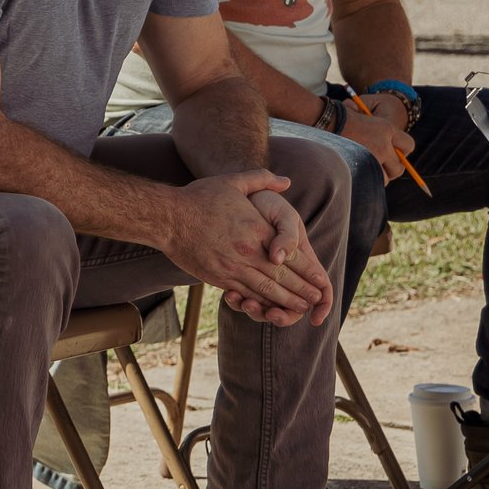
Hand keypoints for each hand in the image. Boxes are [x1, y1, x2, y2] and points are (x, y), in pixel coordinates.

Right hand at [160, 171, 329, 326]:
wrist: (168, 217)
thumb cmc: (199, 198)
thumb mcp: (233, 181)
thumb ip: (262, 179)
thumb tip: (286, 181)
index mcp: (257, 230)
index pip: (291, 255)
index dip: (308, 270)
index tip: (320, 280)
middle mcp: (249, 252)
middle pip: (282, 276)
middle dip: (302, 290)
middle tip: (317, 301)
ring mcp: (233, 267)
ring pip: (266, 289)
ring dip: (285, 301)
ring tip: (300, 309)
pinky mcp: (218, 277)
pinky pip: (244, 292)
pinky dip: (260, 301)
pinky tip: (269, 307)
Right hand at [340, 108, 414, 182]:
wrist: (324, 119)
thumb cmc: (341, 117)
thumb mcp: (365, 118)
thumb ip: (378, 134)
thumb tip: (389, 151)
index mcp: (387, 128)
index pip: (408, 145)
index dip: (401, 152)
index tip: (392, 154)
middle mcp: (384, 143)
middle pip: (399, 167)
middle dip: (390, 170)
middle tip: (379, 168)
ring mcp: (372, 156)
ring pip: (385, 178)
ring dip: (377, 177)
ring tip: (365, 171)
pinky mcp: (361, 166)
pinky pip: (371, 181)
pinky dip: (366, 181)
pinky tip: (357, 174)